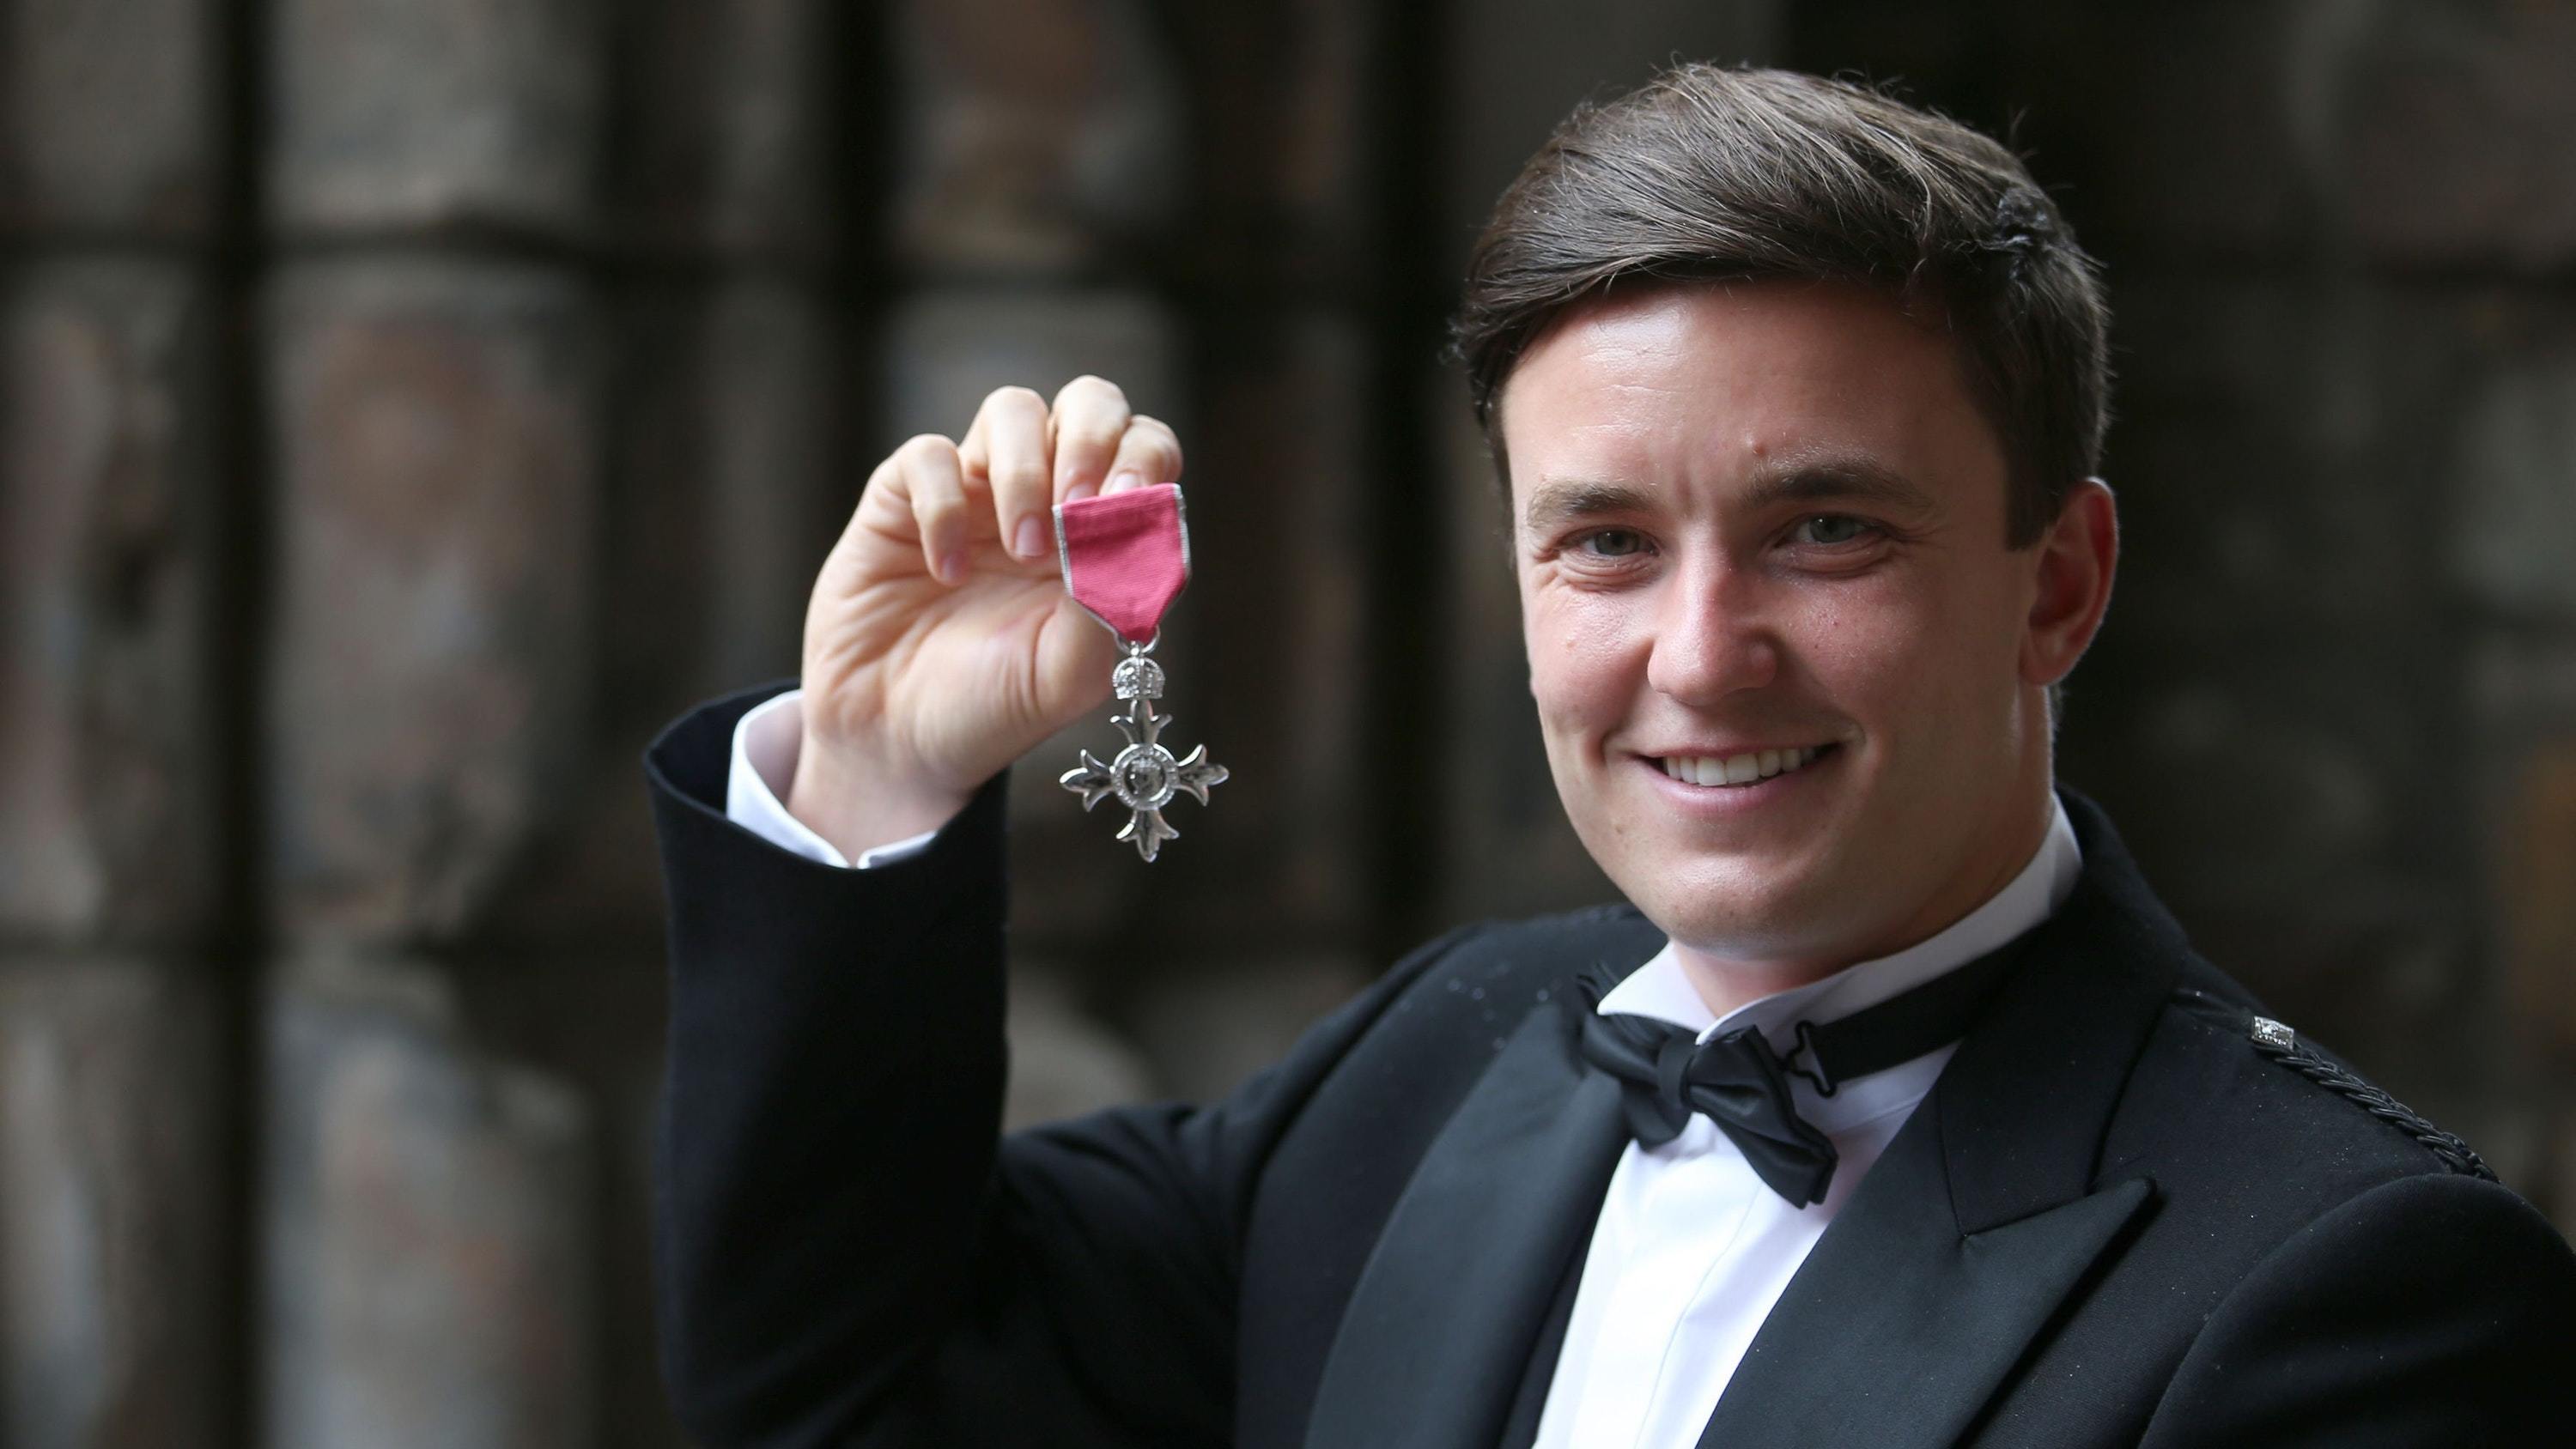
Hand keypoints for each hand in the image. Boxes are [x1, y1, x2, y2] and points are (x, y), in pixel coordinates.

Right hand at [789, 376, 1184, 859]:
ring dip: (1025, 469)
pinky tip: (945, 571)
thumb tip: (1126, 524)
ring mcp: (977, 492)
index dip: (1143, 462)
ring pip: (1013, 410)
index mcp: (1101, 536)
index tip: (1123, 506)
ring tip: (1021, 548)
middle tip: (1077, 503)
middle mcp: (1045, 500)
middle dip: (1092, 438)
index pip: (1144, 455)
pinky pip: (929, 455)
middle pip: (1089, 403)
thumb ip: (1108, 601)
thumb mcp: (1068, 675)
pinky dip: (944, 506)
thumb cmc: (993, 708)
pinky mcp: (904, 500)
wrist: (896, 744)